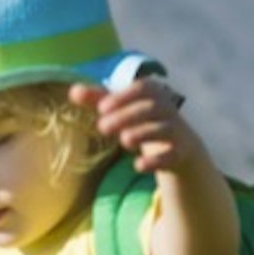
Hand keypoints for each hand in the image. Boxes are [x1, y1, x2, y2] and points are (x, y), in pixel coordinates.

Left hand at [71, 73, 204, 176]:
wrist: (179, 145)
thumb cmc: (142, 120)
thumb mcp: (122, 108)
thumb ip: (98, 99)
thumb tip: (73, 91)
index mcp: (154, 93)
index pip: (143, 88)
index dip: (123, 97)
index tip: (102, 107)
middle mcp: (168, 110)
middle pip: (151, 108)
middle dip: (126, 116)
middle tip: (102, 127)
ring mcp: (176, 132)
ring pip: (164, 129)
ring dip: (142, 133)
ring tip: (123, 140)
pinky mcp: (179, 154)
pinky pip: (172, 156)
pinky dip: (156, 161)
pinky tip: (137, 166)